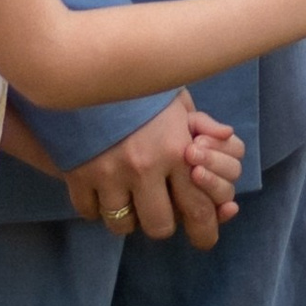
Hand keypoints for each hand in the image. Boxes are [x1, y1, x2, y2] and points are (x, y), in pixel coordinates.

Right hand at [61, 90, 241, 246]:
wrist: (88, 67)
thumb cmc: (139, 85)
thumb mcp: (177, 98)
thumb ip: (202, 123)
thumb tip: (226, 135)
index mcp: (177, 149)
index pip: (198, 209)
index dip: (205, 232)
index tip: (203, 237)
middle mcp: (146, 167)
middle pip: (160, 226)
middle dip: (163, 224)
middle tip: (159, 211)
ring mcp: (110, 174)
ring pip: (123, 224)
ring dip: (127, 218)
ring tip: (128, 201)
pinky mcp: (78, 175)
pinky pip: (89, 211)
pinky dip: (96, 208)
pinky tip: (101, 193)